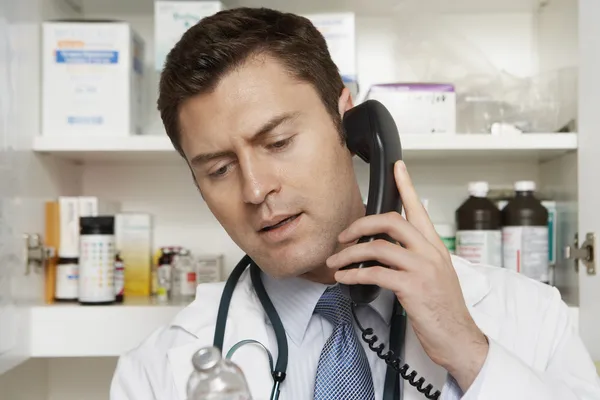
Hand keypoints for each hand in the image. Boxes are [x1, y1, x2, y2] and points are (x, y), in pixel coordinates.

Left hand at [326, 160, 487, 391]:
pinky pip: (375, 273)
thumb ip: (415, 256)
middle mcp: (430, 253)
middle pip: (391, 221)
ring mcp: (422, 269)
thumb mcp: (435, 274)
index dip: (407, 185)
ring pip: (378, 247)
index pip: (419, 209)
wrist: (458, 337)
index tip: (398, 167)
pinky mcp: (413, 287)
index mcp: (435, 247)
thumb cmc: (443, 309)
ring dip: (349, 254)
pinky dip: (354, 274)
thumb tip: (387, 247)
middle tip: (343, 236)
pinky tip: (344, 278)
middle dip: (360, 224)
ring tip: (336, 262)